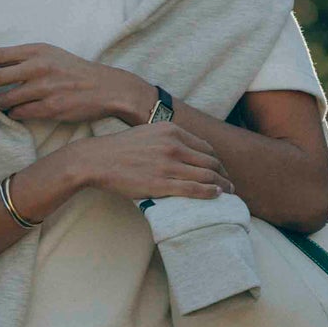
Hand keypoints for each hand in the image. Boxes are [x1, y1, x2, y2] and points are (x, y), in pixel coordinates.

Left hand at [0, 44, 150, 125]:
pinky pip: (20, 114)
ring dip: (0, 106)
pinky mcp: (51, 107)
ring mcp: (44, 87)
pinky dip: (15, 115)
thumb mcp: (50, 55)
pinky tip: (18, 114)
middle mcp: (38, 66)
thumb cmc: (74, 72)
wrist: (106, 88)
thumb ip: (24, 60)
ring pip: (6, 100)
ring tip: (4, 107)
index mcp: (36, 50)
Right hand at [83, 122, 233, 203]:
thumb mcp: (149, 133)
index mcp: (172, 131)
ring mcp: (168, 165)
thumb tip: (185, 149)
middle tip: (230, 184)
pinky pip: (193, 188)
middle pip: (210, 161)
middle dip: (223, 174)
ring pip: (206, 175)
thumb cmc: (121, 149)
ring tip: (228, 193)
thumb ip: (168, 138)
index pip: (205, 147)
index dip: (217, 161)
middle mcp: (173, 145)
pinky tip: (216, 195)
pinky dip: (209, 192)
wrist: (97, 159)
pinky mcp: (161, 183)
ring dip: (221, 185)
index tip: (221, 170)